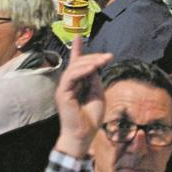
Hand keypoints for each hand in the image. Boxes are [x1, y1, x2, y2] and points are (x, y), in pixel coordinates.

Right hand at [53, 38, 114, 157]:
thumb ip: (94, 79)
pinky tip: (93, 69)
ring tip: (102, 61)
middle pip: (78, 63)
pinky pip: (71, 77)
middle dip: (93, 57)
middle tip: (108, 57)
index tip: (79, 36)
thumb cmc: (91, 117)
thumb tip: (94, 66)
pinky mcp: (62, 93)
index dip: (77, 49)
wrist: (84, 135)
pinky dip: (82, 71)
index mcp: (77, 83)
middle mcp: (69, 84)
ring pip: (74, 68)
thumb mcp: (97, 94)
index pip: (76, 63)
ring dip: (90, 62)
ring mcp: (64, 88)